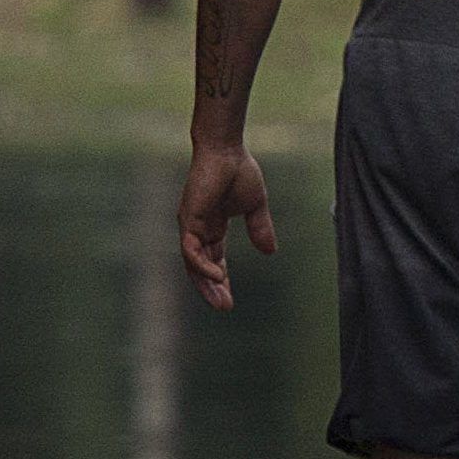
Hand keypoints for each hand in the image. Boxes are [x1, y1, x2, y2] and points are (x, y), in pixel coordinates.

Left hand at [178, 142, 274, 311]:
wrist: (227, 151)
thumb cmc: (238, 171)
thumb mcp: (255, 206)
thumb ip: (260, 228)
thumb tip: (270, 252)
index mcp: (212, 227)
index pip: (213, 260)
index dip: (221, 281)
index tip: (230, 300)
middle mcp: (197, 229)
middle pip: (200, 268)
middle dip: (211, 290)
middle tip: (225, 308)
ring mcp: (190, 225)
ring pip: (193, 264)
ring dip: (206, 284)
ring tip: (222, 301)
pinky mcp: (188, 220)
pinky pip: (191, 251)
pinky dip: (203, 266)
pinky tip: (219, 277)